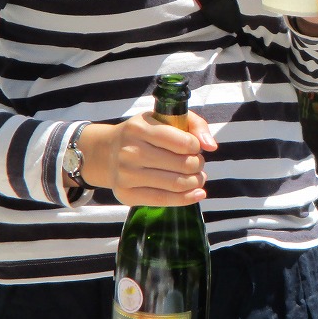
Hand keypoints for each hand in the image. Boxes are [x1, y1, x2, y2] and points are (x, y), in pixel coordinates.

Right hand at [77, 115, 215, 206]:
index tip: (194, 147)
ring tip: (197, 177)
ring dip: (196, 181)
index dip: (196, 146)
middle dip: (198, 165)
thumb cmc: (145, 134)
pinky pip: (163, 200)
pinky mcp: (126, 194)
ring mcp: (126, 175)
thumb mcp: (165, 118)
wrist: (106, 152)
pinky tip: (197, 193)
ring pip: (176, 184)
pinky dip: (187, 198)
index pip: (183, 142)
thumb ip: (194, 124)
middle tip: (197, 163)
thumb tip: (211, 146)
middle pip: (183, 165)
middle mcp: (130, 152)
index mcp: (139, 128)